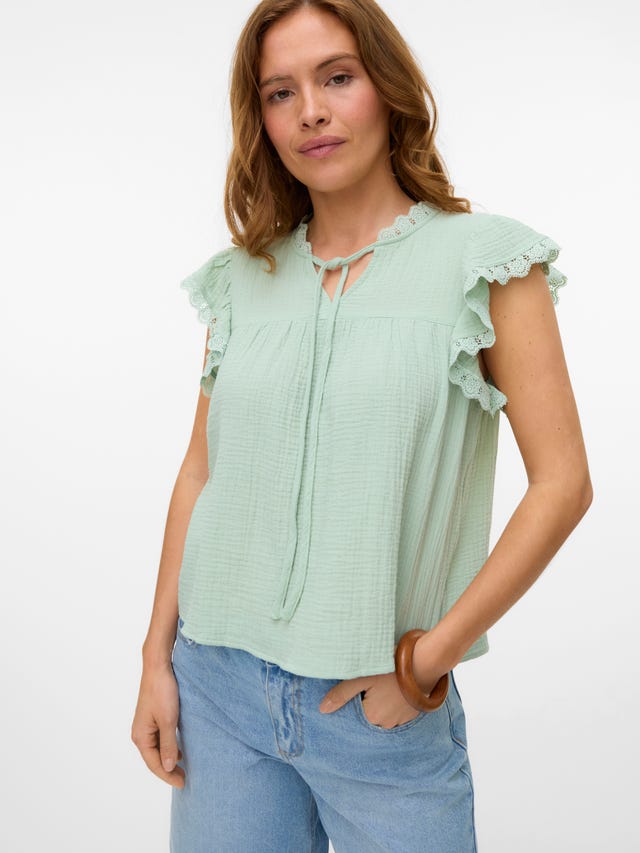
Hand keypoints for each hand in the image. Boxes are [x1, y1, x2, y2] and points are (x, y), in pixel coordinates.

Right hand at [131, 662, 185, 787]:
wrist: (159, 666)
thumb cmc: (162, 691)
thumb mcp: (168, 720)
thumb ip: (168, 745)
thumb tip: (168, 767)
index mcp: (141, 736)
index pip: (154, 764)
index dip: (168, 776)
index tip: (183, 784)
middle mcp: (140, 733)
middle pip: (154, 759)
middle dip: (168, 770)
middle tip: (185, 780)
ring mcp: (146, 725)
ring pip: (157, 749)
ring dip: (169, 759)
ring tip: (183, 769)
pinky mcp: (153, 718)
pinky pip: (160, 739)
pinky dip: (169, 747)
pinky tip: (179, 750)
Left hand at [319, 643, 445, 728]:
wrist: (424, 663)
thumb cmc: (391, 669)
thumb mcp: (363, 677)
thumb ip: (341, 694)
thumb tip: (322, 710)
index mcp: (371, 717)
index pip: (354, 714)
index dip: (355, 699)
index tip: (359, 687)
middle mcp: (386, 724)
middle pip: (369, 715)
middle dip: (367, 702)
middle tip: (372, 683)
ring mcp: (402, 720)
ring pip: (384, 714)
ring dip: (382, 703)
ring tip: (383, 684)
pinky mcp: (413, 713)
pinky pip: (398, 712)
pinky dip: (394, 703)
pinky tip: (394, 688)